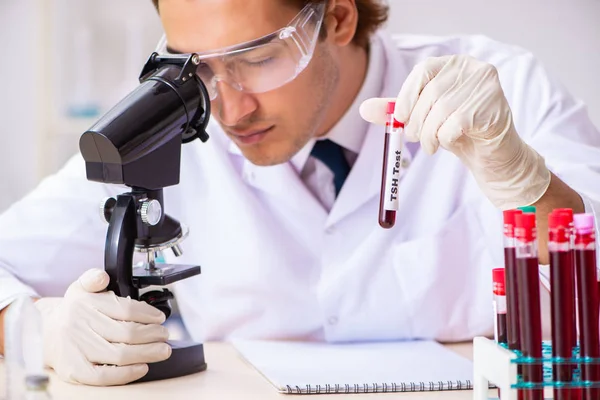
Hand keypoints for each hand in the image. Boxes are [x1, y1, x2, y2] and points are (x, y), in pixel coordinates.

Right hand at [34, 268, 170, 385]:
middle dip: (153, 335)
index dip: (148, 314)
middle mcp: (79, 325)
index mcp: (85, 303)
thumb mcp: (81, 287)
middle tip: (165, 336)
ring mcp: (76, 349)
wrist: (44, 334)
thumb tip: (102, 277)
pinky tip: (142, 367)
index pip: (125, 308)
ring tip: (162, 350)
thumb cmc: (73, 312)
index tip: (160, 318)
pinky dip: (127, 373)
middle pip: (126, 332)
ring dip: (147, 353)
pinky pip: (104, 375)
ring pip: (119, 354)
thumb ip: (93, 277)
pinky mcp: (74, 370)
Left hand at [360, 54, 550, 209]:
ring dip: (428, 134)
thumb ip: (398, 111)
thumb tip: (364, 109)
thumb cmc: (457, 131)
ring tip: (431, 144)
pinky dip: (445, 138)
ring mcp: (485, 86)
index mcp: (453, 64)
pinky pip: (456, 124)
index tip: (400, 117)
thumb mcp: (424, 118)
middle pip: (431, 93)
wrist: (491, 155)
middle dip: (416, 121)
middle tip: (415, 138)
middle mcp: (472, 68)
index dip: (407, 95)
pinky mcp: (493, 106)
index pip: (422, 70)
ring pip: (441, 110)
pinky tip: (451, 142)